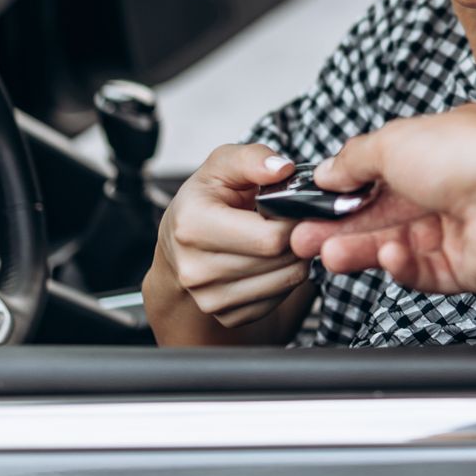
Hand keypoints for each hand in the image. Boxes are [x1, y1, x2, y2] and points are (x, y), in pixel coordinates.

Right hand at [148, 143, 310, 331]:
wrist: (178, 247)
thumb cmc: (204, 201)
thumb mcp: (222, 166)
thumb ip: (253, 158)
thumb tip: (282, 169)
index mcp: (192, 226)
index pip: (269, 237)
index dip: (294, 220)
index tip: (295, 209)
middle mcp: (196, 269)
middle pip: (281, 261)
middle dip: (297, 238)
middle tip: (291, 222)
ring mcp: (209, 298)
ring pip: (286, 282)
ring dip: (295, 259)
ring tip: (279, 238)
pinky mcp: (226, 316)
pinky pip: (278, 299)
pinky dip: (283, 279)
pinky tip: (269, 260)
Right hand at [291, 104, 475, 294]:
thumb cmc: (471, 153)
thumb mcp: (392, 141)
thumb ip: (354, 160)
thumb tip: (328, 171)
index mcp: (431, 154)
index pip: (377, 180)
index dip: (342, 195)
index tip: (310, 207)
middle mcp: (447, 191)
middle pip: (382, 218)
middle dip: (340, 228)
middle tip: (304, 238)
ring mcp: (458, 231)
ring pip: (397, 248)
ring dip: (361, 250)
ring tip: (329, 254)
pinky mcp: (468, 267)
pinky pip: (424, 272)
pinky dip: (403, 267)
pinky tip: (390, 256)